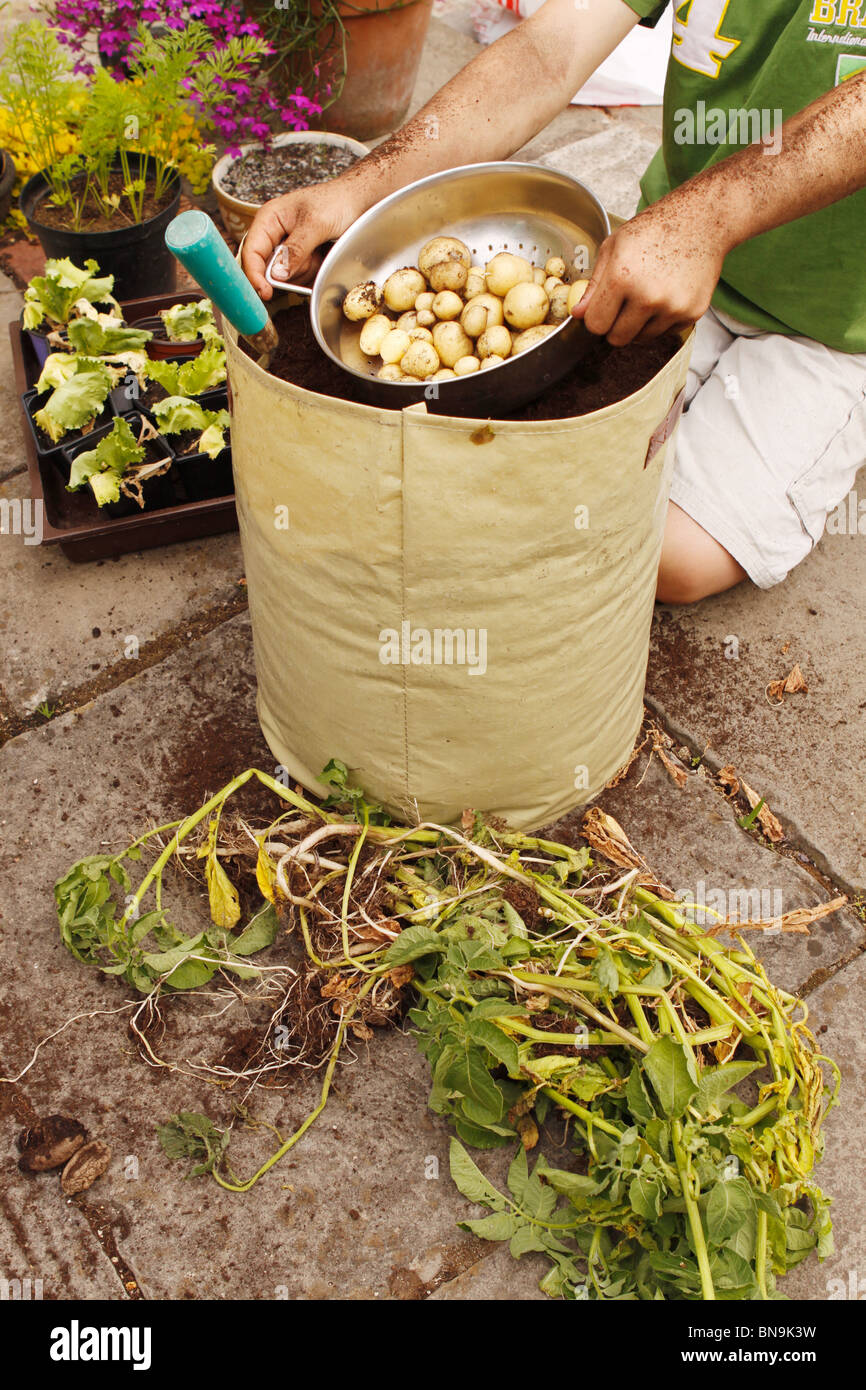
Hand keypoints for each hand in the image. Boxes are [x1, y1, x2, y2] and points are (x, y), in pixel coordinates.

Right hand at [241, 183, 361, 299]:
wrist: (359, 201)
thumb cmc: (336, 201)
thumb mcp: (315, 224)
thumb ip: (296, 249)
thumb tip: (276, 274)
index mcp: (269, 219)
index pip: (252, 251)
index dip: (254, 274)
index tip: (265, 292)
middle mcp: (275, 236)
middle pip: (269, 270)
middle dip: (291, 269)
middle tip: (311, 255)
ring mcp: (289, 250)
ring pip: (287, 277)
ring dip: (306, 270)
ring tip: (319, 251)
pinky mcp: (302, 260)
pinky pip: (301, 278)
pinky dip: (314, 272)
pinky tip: (323, 257)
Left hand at [571, 190, 729, 344]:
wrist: (702, 220)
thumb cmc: (655, 228)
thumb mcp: (614, 246)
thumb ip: (594, 284)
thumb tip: (578, 314)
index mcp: (623, 278)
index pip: (596, 325)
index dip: (595, 319)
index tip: (601, 310)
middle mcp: (648, 297)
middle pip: (617, 339)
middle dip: (615, 326)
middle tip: (622, 305)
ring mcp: (672, 308)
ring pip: (641, 339)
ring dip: (638, 324)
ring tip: (647, 294)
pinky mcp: (691, 314)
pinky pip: (664, 333)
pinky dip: (661, 320)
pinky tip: (666, 294)